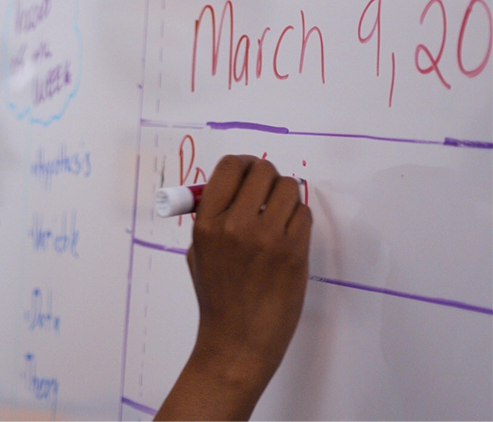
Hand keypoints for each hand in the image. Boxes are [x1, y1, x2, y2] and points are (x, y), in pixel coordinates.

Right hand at [157, 155, 311, 420]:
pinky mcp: (293, 251)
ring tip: (280, 214)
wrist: (238, 339)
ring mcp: (266, 237)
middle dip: (267, 176)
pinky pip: (304, 213)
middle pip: (262, 171)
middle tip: (267, 190)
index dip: (242, 164)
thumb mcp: (198, 252)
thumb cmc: (217, 297)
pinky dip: (299, 218)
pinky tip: (289, 235)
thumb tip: (232, 187)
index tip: (247, 171)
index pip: (228, 168)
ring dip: (286, 196)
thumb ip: (211, 218)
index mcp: (206, 223)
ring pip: (288, 188)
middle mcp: (234, 225)